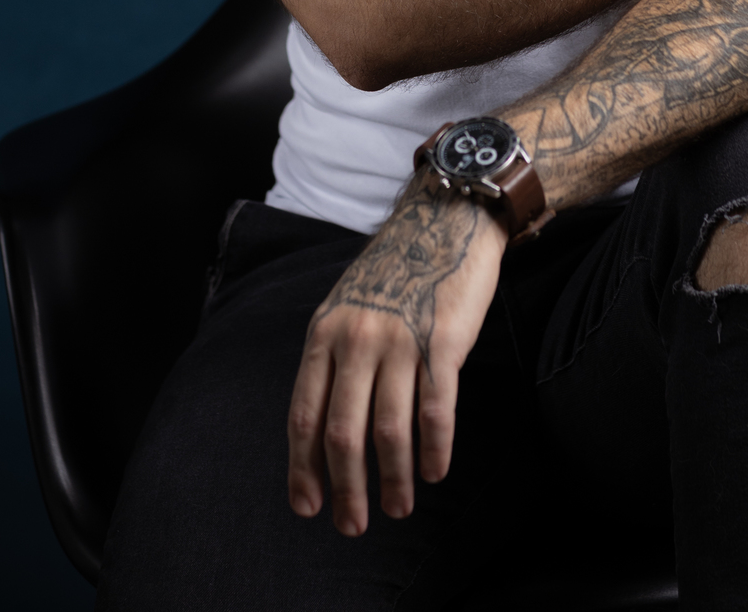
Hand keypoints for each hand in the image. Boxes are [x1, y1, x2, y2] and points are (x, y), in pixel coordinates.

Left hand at [287, 173, 506, 535]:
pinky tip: (434, 473)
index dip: (303, 468)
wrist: (444, 222)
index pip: (303, 414)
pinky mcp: (442, 341)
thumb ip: (332, 360)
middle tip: (352, 525)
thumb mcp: (345, 308)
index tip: (308, 506)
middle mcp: (356, 338)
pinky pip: (436, 410)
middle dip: (345, 488)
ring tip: (398, 509)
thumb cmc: (394, 273)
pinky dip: (434, 450)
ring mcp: (400, 340)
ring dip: (392, 480)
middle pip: (342, 432)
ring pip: (389, 430)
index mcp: (324, 333)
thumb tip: (322, 434)